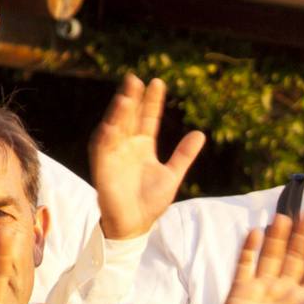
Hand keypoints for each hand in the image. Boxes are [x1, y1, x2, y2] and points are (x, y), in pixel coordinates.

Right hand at [90, 74, 206, 242]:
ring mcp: (114, 154)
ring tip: (126, 96)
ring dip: (118, 112)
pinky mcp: (102, 166)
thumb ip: (184, 154)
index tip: (156, 82)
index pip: (147, 118)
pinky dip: (107, 134)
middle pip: (129, 117)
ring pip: (115, 127)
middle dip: (132, 99)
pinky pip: (103, 147)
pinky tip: (113, 122)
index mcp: (142, 146)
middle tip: (135, 79)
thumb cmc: (150, 202)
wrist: (136, 225)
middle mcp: (126, 146)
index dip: (152, 101)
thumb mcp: (172, 174)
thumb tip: (200, 133)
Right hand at [217, 209, 303, 303]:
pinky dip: (250, 247)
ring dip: (278, 236)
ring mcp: (262, 288)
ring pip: (272, 255)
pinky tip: (257, 232)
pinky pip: (246, 263)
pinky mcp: (241, 288)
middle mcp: (285, 291)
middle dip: (302, 237)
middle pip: (295, 257)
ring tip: (284, 216)